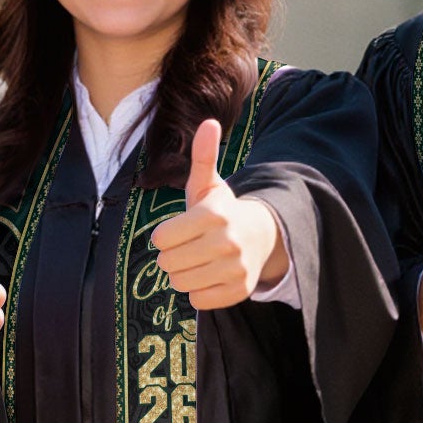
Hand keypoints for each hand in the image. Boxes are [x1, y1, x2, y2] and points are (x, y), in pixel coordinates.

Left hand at [149, 118, 285, 309]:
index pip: (162, 239)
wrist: (261, 237)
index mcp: (214, 215)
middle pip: (168, 264)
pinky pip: (198, 300)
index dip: (164, 236)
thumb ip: (203, 156)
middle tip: (187, 247)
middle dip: (171, 256)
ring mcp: (235, 269)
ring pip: (180, 284)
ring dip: (183, 274)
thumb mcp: (209, 184)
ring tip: (197, 261)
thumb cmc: (222, 211)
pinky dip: (198, 291)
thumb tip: (209, 122)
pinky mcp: (239, 291)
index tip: (178, 231)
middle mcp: (227, 243)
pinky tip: (209, 275)